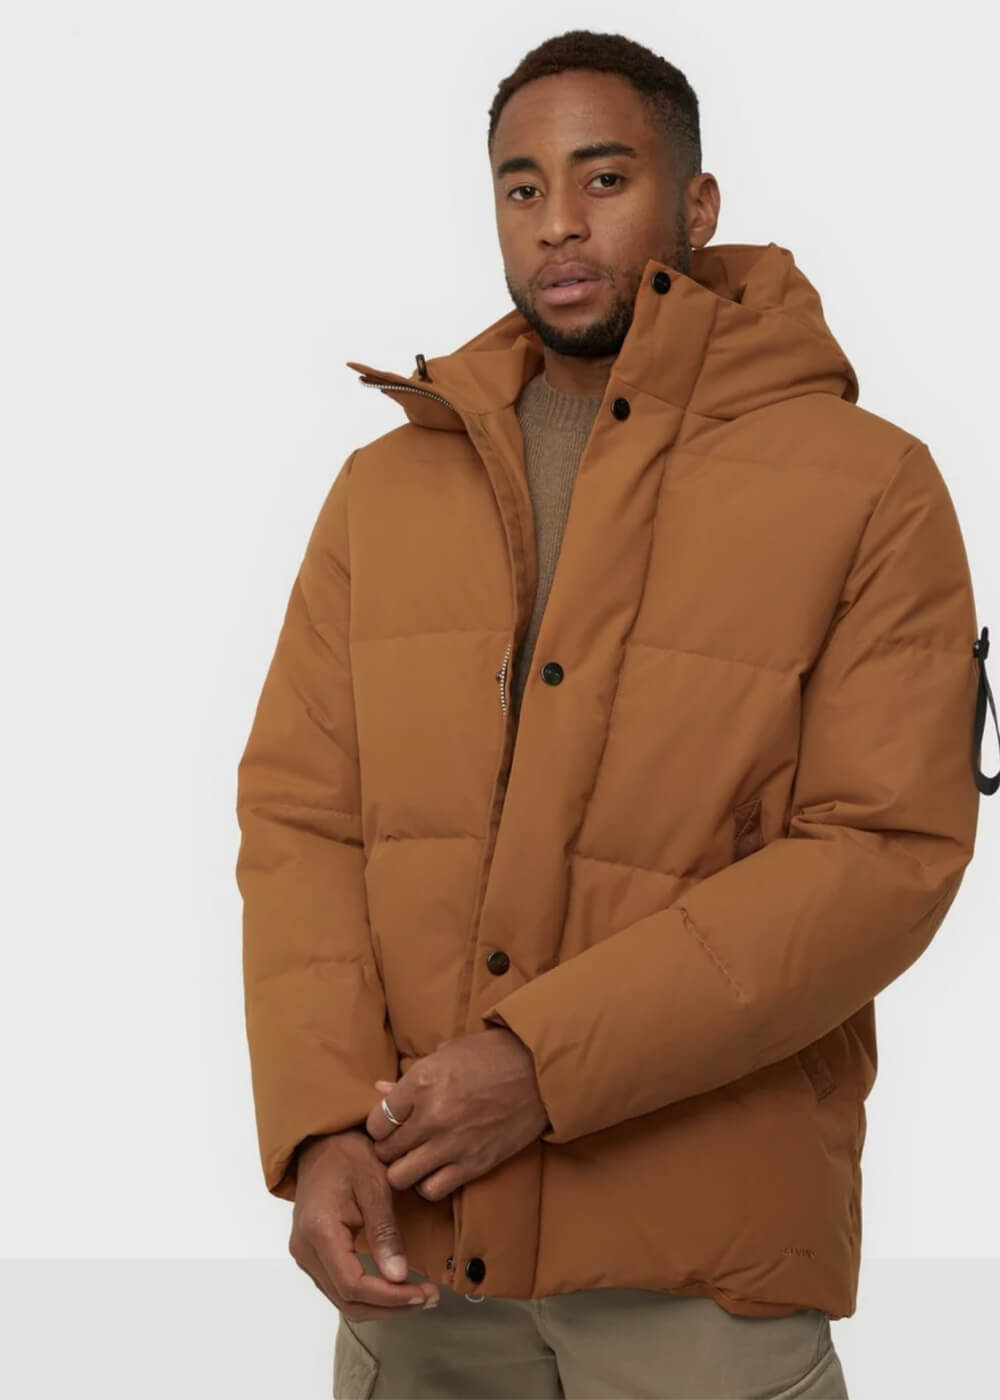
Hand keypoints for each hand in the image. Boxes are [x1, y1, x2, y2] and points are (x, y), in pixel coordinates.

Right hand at [288, 1130, 440, 1320]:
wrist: (321, 1142)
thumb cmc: (348, 1154)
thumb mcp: (375, 1183)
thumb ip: (385, 1231)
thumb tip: (398, 1276)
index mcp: (319, 1230)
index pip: (352, 1284)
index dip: (390, 1298)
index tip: (423, 1294)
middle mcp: (305, 1249)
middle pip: (347, 1300)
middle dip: (390, 1306)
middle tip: (429, 1298)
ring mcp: (305, 1254)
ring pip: (343, 1299)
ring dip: (381, 1305)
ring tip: (419, 1296)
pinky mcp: (312, 1254)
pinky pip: (339, 1287)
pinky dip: (369, 1294)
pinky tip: (395, 1287)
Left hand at [365, 1028, 549, 1199]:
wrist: (541, 1071)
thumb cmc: (493, 1054)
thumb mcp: (447, 1054)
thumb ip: (411, 1076)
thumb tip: (380, 1088)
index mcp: (421, 1082)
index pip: (376, 1121)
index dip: (377, 1125)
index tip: (387, 1124)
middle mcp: (431, 1116)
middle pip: (384, 1151)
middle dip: (387, 1148)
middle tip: (399, 1142)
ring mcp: (452, 1143)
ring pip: (400, 1177)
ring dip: (403, 1170)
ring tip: (414, 1158)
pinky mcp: (474, 1164)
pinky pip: (433, 1190)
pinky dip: (428, 1184)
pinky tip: (435, 1169)